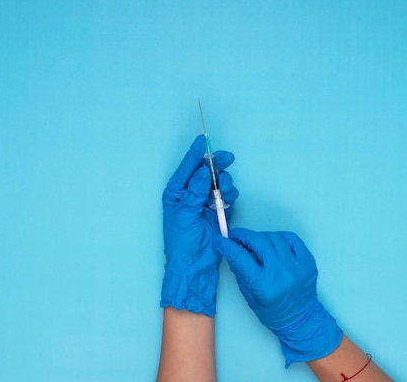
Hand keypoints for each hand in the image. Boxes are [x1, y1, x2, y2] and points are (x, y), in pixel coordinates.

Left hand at [161, 135, 237, 316]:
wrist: (195, 265)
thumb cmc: (182, 243)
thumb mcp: (185, 215)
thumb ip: (194, 192)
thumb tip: (201, 171)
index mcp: (176, 193)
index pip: (186, 168)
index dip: (195, 153)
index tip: (203, 140)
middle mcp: (190, 194)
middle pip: (204, 171)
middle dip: (216, 164)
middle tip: (227, 158)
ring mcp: (205, 202)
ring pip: (219, 181)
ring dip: (224, 183)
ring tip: (224, 193)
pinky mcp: (218, 210)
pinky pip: (227, 195)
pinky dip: (230, 195)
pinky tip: (227, 202)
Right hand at [214, 228, 341, 366]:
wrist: (300, 319)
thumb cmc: (273, 311)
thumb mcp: (250, 296)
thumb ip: (240, 272)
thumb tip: (231, 251)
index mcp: (263, 286)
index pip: (241, 257)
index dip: (227, 246)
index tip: (220, 240)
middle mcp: (281, 274)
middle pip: (259, 242)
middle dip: (243, 236)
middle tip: (236, 236)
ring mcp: (296, 266)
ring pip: (275, 237)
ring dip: (261, 237)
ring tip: (256, 242)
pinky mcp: (308, 262)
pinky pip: (292, 239)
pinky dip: (280, 237)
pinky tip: (274, 243)